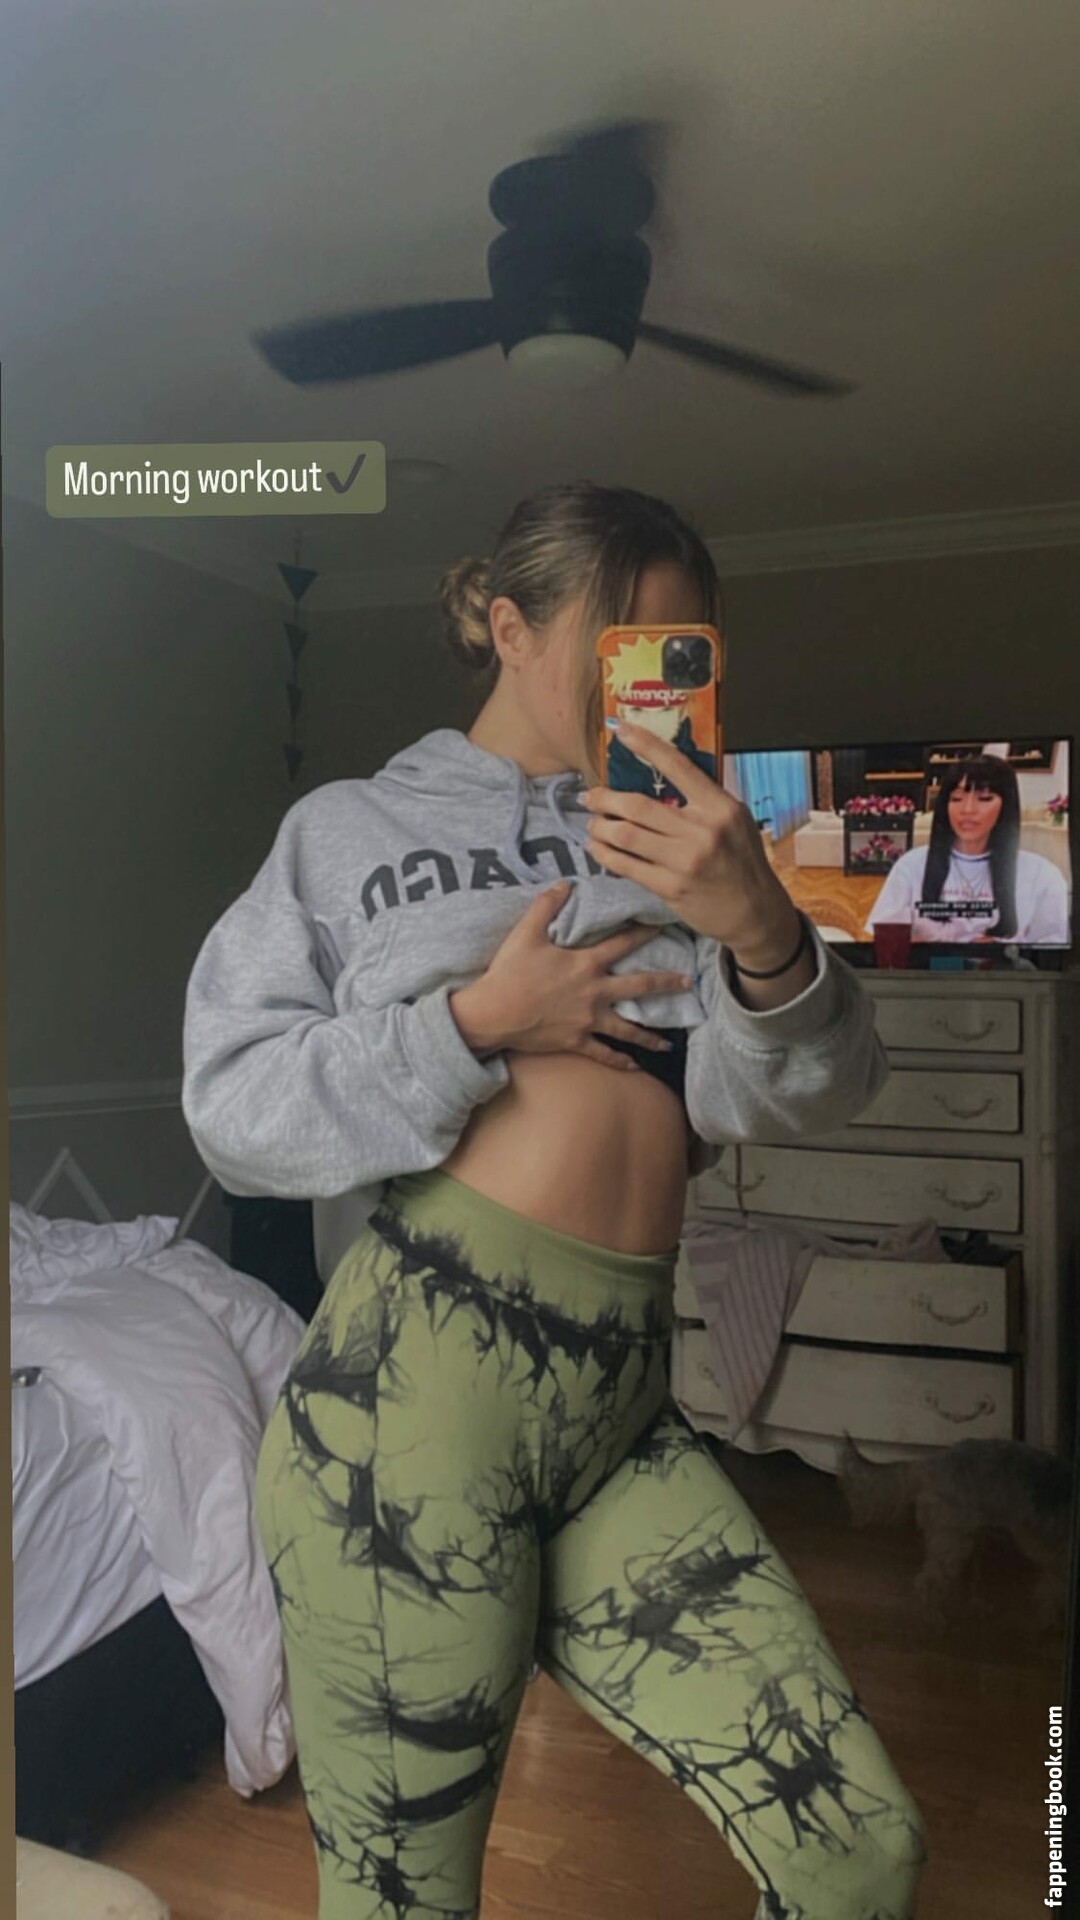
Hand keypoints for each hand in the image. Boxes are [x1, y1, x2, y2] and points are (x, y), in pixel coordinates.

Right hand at [449, 879, 693, 1069]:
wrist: (493, 1013)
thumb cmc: (509, 972)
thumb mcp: (526, 933)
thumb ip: (547, 906)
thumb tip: (564, 884)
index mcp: (585, 964)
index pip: (622, 944)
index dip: (644, 933)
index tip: (663, 926)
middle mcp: (594, 992)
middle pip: (639, 987)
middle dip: (666, 984)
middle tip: (688, 983)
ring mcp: (588, 1021)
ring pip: (628, 1029)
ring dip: (650, 1036)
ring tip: (668, 1043)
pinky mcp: (577, 1042)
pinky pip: (605, 1055)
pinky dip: (621, 1062)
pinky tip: (636, 1068)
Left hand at [582, 721, 799, 966]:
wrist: (755, 913)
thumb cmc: (742, 864)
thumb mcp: (735, 822)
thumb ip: (703, 801)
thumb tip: (661, 779)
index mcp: (720, 807)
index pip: (678, 766)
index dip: (646, 745)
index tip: (621, 730)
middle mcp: (703, 831)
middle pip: (639, 806)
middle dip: (605, 799)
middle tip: (590, 797)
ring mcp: (686, 861)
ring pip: (627, 835)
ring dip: (601, 827)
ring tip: (593, 824)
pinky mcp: (672, 888)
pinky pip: (627, 866)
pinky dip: (606, 854)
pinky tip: (598, 848)